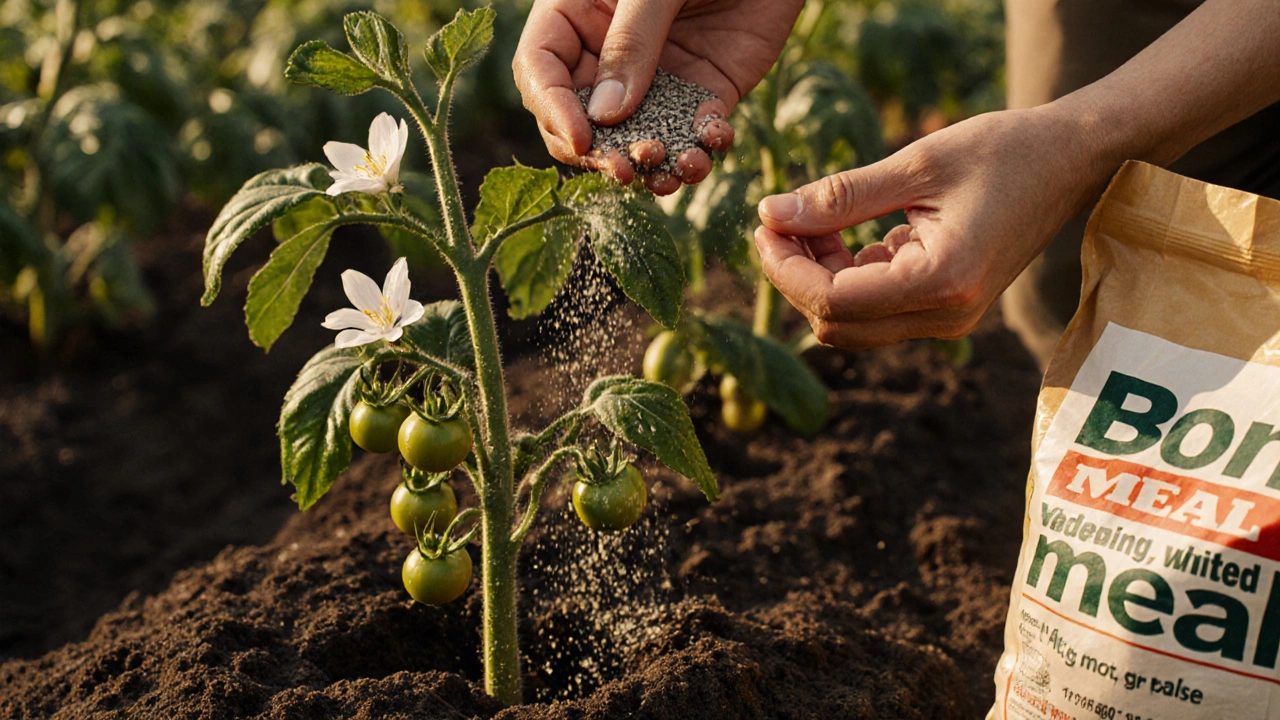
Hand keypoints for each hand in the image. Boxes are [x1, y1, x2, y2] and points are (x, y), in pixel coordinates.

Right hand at [512, 0, 801, 193]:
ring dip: (651, 163)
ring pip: (636, 138)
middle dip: (600, 152)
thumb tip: (606, 117)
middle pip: (582, 119)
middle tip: (624, 170)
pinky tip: (713, 143)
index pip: (541, 71)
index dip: (553, 110)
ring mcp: (655, 79)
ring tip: (671, 171)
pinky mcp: (703, 93)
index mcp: (576, 15)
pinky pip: (692, 135)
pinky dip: (701, 149)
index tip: (581, 139)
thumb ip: (631, 43)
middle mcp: (608, 54)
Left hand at [754, 106, 1117, 349]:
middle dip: (796, 277)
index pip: (834, 301)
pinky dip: (847, 277)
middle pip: (835, 324)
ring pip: (851, 323)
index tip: (764, 225)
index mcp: (941, 280)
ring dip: (819, 278)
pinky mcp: (946, 310)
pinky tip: (847, 234)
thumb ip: (838, 196)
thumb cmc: (1003, 152)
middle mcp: (946, 316)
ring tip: (810, 221)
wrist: (1070, 162)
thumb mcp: (914, 165)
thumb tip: (770, 214)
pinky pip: (876, 311)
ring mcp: (948, 320)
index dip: (786, 268)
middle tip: (778, 221)